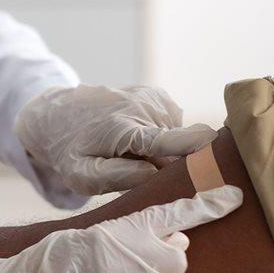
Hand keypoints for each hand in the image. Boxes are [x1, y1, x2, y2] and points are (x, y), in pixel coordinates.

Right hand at [0, 185, 243, 272]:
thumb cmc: (50, 265)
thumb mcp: (89, 237)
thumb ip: (133, 236)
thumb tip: (179, 245)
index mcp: (119, 228)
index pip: (172, 213)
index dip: (208, 205)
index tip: (237, 198)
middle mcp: (129, 255)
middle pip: (179, 262)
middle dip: (164, 269)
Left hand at [15, 84, 216, 194]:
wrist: (56, 114)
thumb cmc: (69, 152)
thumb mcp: (80, 174)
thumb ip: (115, 177)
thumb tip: (152, 175)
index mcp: (122, 129)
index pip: (164, 140)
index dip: (192, 146)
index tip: (217, 146)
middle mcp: (141, 107)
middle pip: (178, 148)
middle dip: (169, 166)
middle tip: (137, 172)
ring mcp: (152, 97)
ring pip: (177, 137)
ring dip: (161, 151)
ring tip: (129, 152)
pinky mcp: (158, 95)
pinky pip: (173, 126)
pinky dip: (161, 136)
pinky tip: (136, 138)